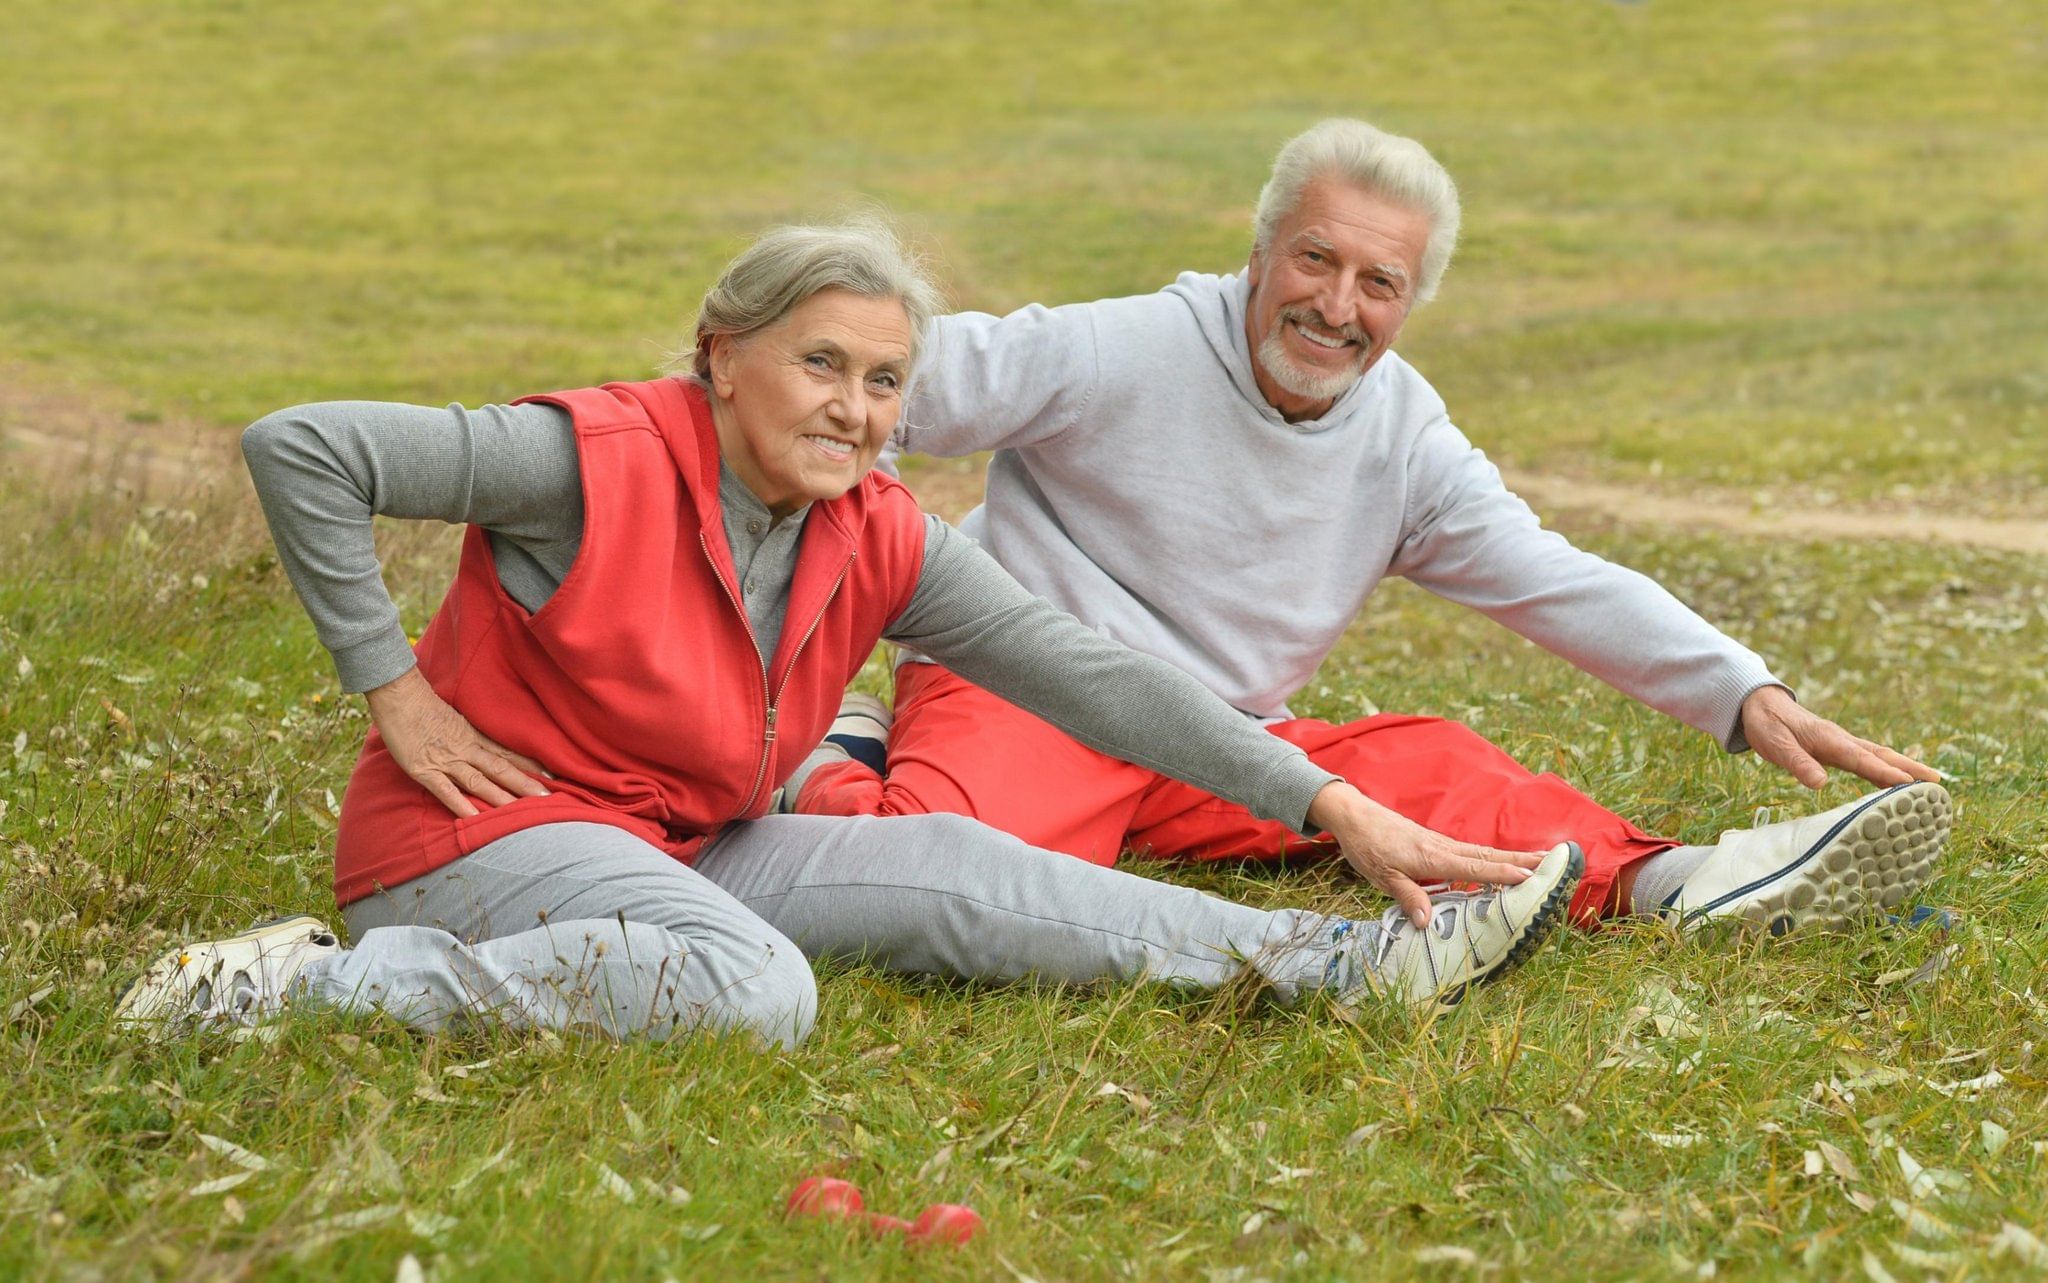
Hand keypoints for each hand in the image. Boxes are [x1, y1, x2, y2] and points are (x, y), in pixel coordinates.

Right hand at [364, 668, 550, 817]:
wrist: (399, 696)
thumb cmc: (423, 704)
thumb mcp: (455, 717)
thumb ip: (470, 732)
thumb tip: (483, 743)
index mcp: (474, 735)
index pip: (508, 752)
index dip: (530, 765)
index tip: (553, 775)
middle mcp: (465, 748)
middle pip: (501, 768)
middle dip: (524, 784)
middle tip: (548, 798)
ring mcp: (445, 759)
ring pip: (479, 781)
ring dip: (500, 796)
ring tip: (521, 811)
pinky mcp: (424, 769)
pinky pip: (444, 789)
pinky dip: (460, 802)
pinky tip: (474, 815)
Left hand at [1306, 782, 1547, 928]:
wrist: (1354, 816)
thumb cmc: (1367, 846)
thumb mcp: (1381, 877)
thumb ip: (1408, 897)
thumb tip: (1428, 923)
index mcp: (1433, 858)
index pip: (1476, 868)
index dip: (1504, 875)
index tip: (1533, 878)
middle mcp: (1443, 848)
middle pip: (1489, 856)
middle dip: (1522, 861)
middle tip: (1554, 864)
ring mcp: (1441, 844)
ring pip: (1483, 853)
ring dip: (1512, 857)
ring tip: (1540, 861)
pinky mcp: (1435, 843)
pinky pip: (1471, 853)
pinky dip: (1493, 857)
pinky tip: (1501, 864)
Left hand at [1739, 684, 1940, 790]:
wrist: (1761, 704)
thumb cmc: (1768, 725)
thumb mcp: (1776, 745)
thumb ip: (1798, 764)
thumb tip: (1821, 784)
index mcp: (1829, 740)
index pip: (1861, 759)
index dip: (1884, 773)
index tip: (1909, 785)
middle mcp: (1842, 741)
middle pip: (1882, 755)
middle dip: (1910, 769)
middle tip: (1939, 784)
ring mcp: (1843, 744)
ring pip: (1880, 756)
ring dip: (1905, 769)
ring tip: (1932, 784)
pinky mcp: (1839, 748)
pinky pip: (1869, 760)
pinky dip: (1887, 770)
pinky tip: (1899, 783)